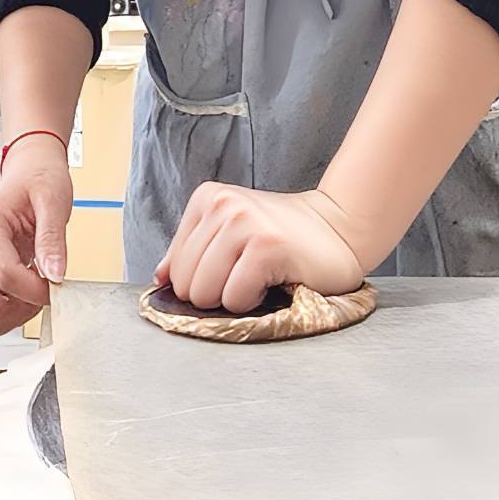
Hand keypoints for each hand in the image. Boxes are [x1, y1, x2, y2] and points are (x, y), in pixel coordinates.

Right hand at [0, 137, 72, 342]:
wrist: (32, 172)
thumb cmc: (37, 180)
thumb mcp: (53, 199)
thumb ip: (52, 238)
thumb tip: (54, 275)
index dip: (26, 290)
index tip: (48, 287)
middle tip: (22, 304)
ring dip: (2, 322)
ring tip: (33, 295)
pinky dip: (5, 319)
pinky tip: (28, 296)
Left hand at [155, 184, 364, 314]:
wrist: (338, 231)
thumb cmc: (282, 239)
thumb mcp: (228, 233)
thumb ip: (191, 253)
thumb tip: (160, 278)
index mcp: (207, 198)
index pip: (174, 268)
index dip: (202, 281)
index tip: (233, 267)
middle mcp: (223, 204)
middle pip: (186, 284)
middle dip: (215, 293)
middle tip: (248, 275)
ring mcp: (244, 223)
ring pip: (206, 294)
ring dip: (234, 298)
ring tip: (260, 276)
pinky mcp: (266, 247)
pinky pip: (235, 299)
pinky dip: (254, 302)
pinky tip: (274, 280)